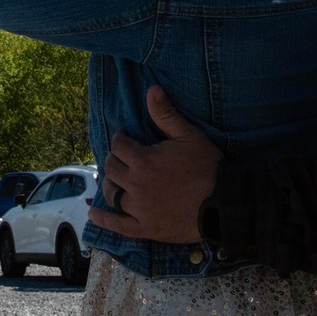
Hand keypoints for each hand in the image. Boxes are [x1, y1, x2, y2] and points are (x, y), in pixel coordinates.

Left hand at [87, 85, 221, 242]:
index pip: (119, 146)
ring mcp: (139, 208)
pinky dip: (104, 219)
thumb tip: (152, 89)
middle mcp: (136, 184)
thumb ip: (165, 114)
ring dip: (109, 183)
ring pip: (112, 193)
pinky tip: (94, 214)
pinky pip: (118, 226)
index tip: (125, 138)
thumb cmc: (206, 165)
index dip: (121, 139)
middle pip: (112, 168)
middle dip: (114, 159)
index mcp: (144, 160)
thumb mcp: (187, 134)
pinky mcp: (145, 228)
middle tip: (122, 157)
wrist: (222, 202)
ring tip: (114, 178)